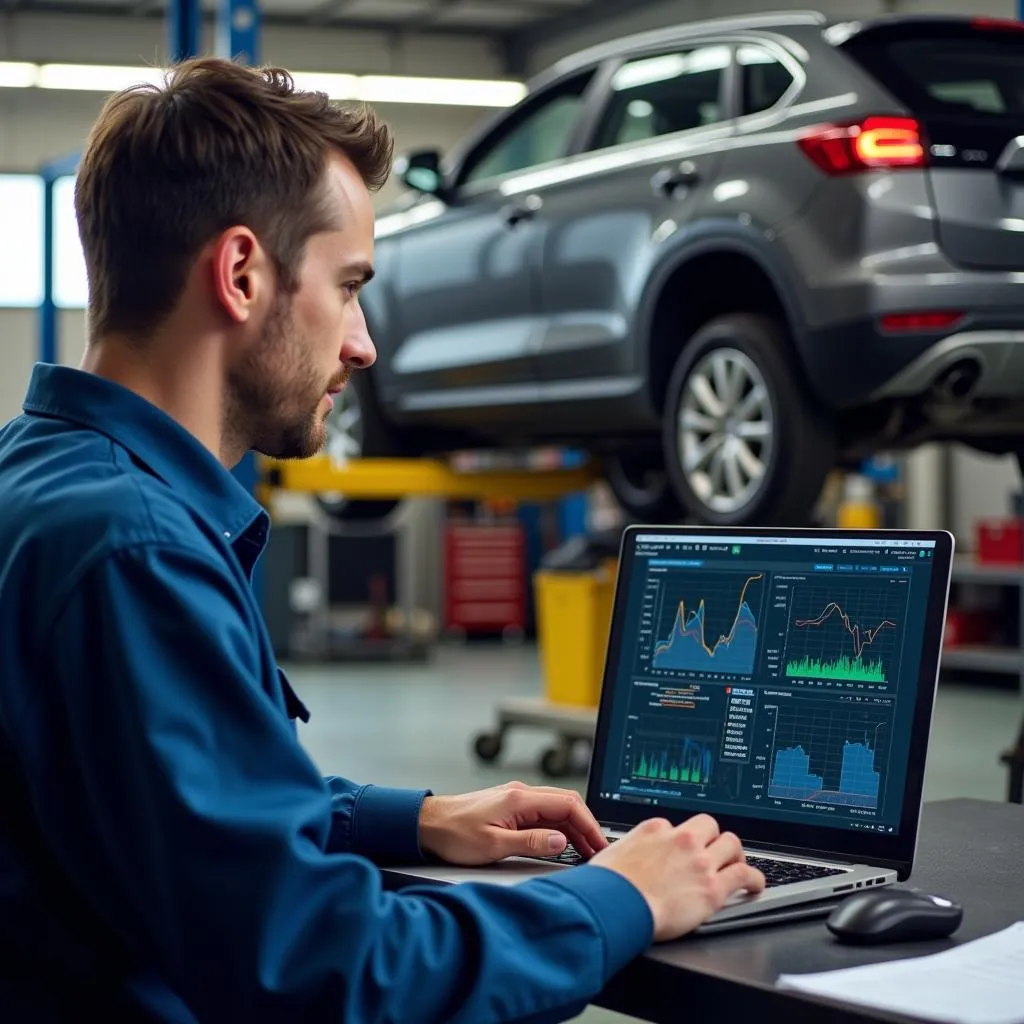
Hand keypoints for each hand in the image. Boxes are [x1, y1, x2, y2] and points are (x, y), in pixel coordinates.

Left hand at [418, 781, 607, 865]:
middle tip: (598, 852)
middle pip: (566, 804)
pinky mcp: (510, 808)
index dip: (589, 825)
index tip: (599, 844)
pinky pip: (543, 814)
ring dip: (573, 829)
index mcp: (520, 798)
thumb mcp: (494, 845)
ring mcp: (516, 800)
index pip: (568, 805)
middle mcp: (521, 794)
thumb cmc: (453, 834)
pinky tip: (561, 845)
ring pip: (556, 810)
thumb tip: (561, 842)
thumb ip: (530, 842)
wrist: (426, 824)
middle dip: (586, 827)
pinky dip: (558, 828)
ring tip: (585, 852)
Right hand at [590, 814, 764, 940]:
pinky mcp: (712, 888)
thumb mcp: (612, 854)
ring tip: (736, 865)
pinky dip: (754, 879)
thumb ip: (628, 850)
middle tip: (714, 854)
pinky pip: (746, 874)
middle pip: (709, 826)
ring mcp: (699, 862)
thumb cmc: (606, 885)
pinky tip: (755, 885)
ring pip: (731, 843)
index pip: (679, 827)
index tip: (684, 853)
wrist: (613, 904)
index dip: (683, 841)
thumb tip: (624, 858)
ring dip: (734, 854)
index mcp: (655, 829)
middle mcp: (681, 839)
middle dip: (713, 839)